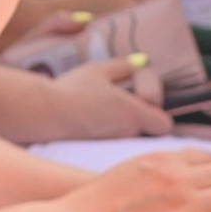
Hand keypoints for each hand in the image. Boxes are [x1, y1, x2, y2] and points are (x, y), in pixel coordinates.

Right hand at [25, 57, 175, 140]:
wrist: (45, 114)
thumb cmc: (74, 89)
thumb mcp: (99, 70)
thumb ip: (123, 66)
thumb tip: (139, 62)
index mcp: (133, 113)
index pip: (165, 124)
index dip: (158, 112)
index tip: (144, 99)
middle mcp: (126, 132)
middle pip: (146, 130)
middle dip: (139, 117)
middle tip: (121, 101)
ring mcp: (111, 144)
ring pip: (127, 134)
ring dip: (121, 122)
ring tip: (101, 106)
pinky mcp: (96, 149)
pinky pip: (111, 139)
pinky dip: (105, 128)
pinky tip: (89, 116)